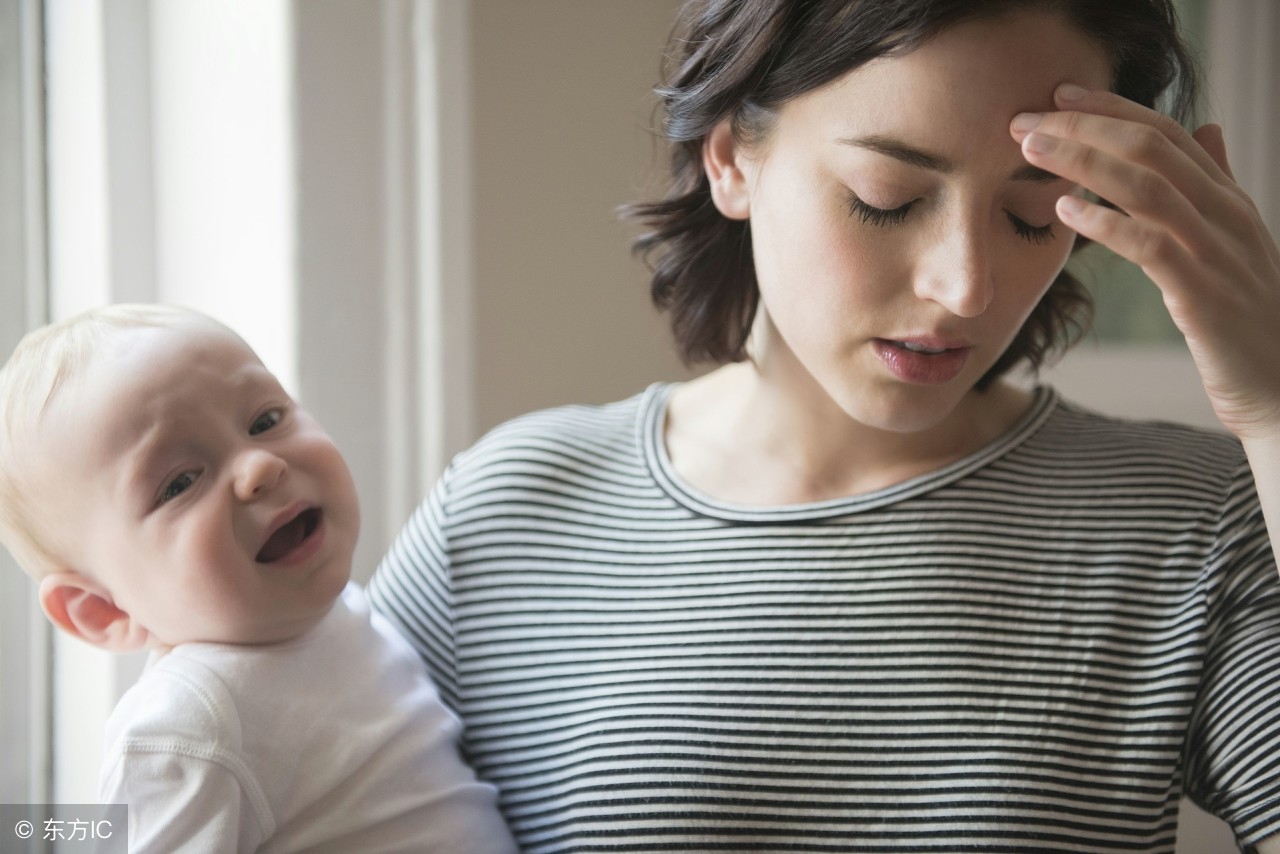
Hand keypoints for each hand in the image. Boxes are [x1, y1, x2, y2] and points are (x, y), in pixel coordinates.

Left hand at [1010, 83, 1279, 440]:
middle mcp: (1224, 215)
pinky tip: (1065, 211)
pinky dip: (1105, 222)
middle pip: (1150, 148)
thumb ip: (1216, 184)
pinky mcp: (1203, 294)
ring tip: (1032, 151)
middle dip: (1084, 128)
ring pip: (1147, 186)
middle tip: (1025, 121)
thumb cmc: (1245, 316)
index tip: (1057, 96)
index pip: (1166, 133)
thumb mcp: (1233, 240)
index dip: (1110, 109)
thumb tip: (1207, 129)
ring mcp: (1216, 252)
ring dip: (1083, 163)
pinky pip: (1151, 245)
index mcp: (1226, 199)